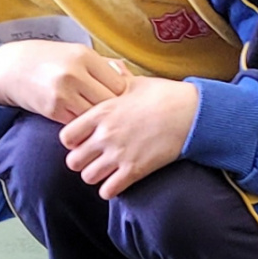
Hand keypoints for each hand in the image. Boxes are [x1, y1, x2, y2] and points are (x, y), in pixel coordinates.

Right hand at [0, 39, 129, 121]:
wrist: (13, 67)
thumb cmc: (50, 60)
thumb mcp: (76, 54)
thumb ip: (101, 67)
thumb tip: (129, 80)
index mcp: (85, 57)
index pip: (119, 84)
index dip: (123, 96)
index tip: (122, 101)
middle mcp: (75, 74)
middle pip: (110, 103)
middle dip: (114, 112)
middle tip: (116, 117)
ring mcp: (63, 93)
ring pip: (95, 116)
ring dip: (98, 121)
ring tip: (101, 122)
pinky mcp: (53, 110)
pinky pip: (78, 124)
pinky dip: (82, 125)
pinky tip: (84, 123)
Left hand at [60, 74, 197, 198]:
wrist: (191, 113)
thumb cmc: (164, 96)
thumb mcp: (135, 84)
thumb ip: (118, 80)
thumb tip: (114, 67)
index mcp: (101, 113)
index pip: (67, 136)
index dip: (72, 141)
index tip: (82, 141)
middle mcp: (105, 135)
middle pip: (73, 161)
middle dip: (81, 162)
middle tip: (93, 159)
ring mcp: (119, 154)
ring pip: (87, 177)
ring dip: (95, 176)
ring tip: (105, 171)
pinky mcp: (135, 170)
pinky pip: (108, 191)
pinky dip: (110, 189)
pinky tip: (117, 181)